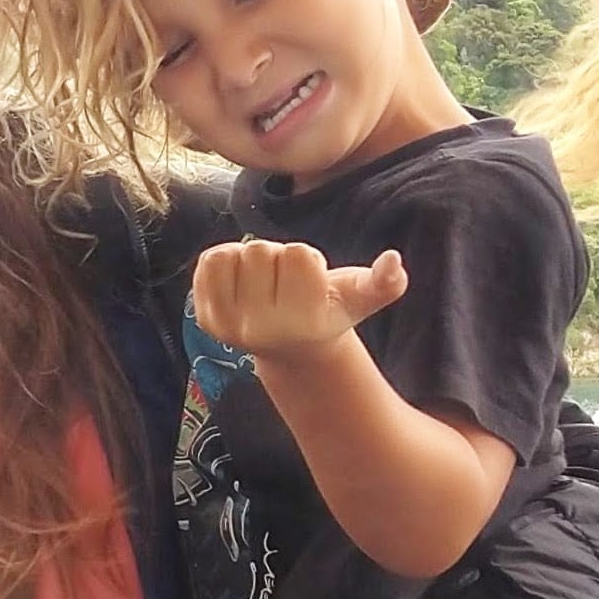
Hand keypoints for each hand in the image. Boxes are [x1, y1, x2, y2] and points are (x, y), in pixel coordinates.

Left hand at [189, 241, 407, 360]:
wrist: (292, 348)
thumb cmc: (328, 310)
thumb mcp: (360, 297)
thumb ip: (384, 282)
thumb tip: (393, 262)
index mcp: (303, 323)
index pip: (298, 254)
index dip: (307, 260)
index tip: (311, 284)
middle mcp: (262, 330)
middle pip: (261, 250)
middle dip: (277, 258)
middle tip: (286, 283)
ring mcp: (229, 327)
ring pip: (234, 253)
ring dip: (250, 260)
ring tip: (266, 284)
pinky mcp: (205, 320)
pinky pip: (209, 262)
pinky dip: (225, 262)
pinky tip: (242, 284)